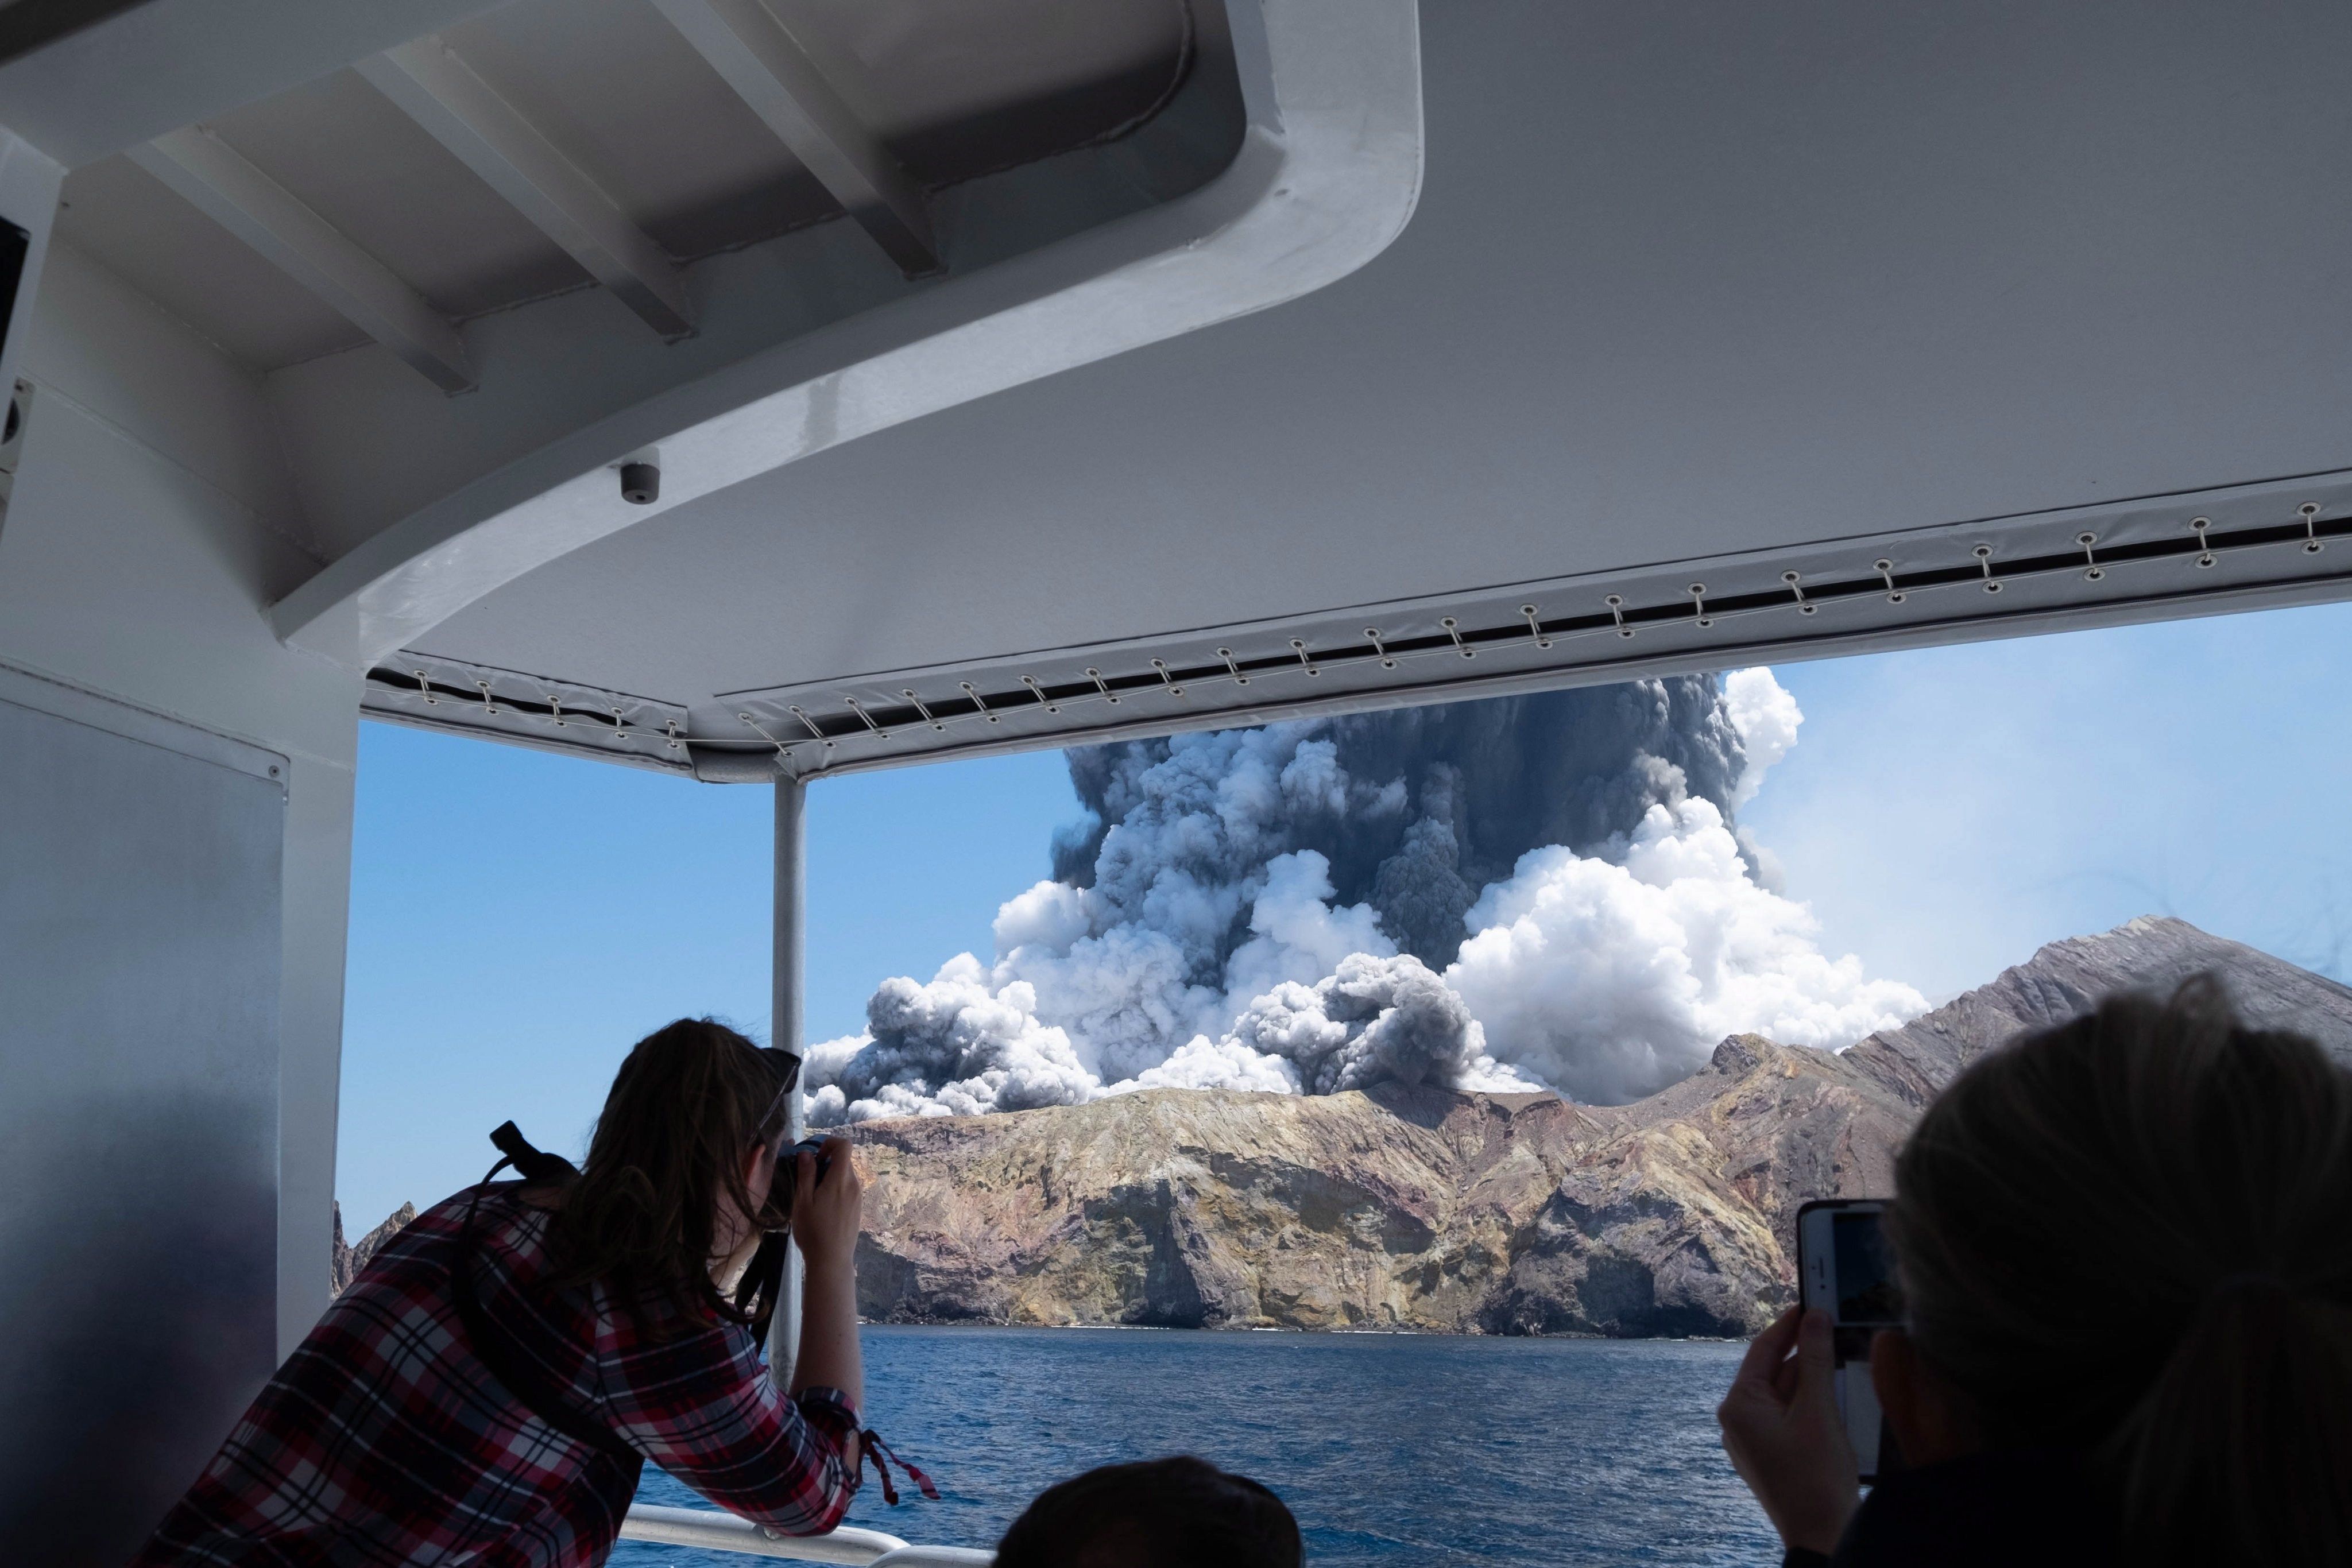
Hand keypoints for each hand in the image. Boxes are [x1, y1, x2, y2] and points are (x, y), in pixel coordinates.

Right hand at [789, 1137, 862, 1274]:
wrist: (831, 1260)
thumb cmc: (813, 1231)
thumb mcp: (802, 1201)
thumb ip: (806, 1174)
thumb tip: (807, 1153)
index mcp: (841, 1179)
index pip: (845, 1145)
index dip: (829, 1143)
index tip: (814, 1157)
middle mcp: (854, 1184)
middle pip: (844, 1161)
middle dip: (825, 1163)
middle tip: (807, 1180)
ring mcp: (858, 1197)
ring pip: (845, 1175)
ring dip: (829, 1177)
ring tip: (813, 1197)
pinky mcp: (858, 1208)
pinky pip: (848, 1189)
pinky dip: (836, 1189)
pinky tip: (823, 1208)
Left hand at [1717, 1307, 1857, 1554]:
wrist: (1823, 1536)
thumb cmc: (1817, 1477)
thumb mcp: (1819, 1411)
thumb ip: (1816, 1360)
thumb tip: (1815, 1317)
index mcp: (1739, 1406)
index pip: (1762, 1350)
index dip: (1789, 1324)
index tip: (1811, 1301)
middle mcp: (1737, 1421)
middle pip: (1773, 1372)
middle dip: (1805, 1352)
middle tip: (1835, 1326)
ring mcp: (1752, 1441)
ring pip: (1784, 1395)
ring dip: (1811, 1378)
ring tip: (1841, 1355)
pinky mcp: (1771, 1456)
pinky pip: (1788, 1417)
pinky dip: (1810, 1403)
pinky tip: (1836, 1394)